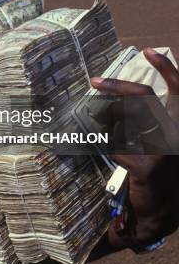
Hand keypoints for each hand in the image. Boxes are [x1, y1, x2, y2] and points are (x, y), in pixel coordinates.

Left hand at [91, 48, 178, 249]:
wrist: (160, 212)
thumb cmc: (157, 173)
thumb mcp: (156, 142)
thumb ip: (142, 121)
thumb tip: (112, 101)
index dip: (167, 68)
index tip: (149, 50)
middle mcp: (176, 133)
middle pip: (143, 98)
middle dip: (116, 87)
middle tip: (94, 82)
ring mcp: (163, 149)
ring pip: (123, 121)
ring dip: (104, 120)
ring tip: (93, 122)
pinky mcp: (146, 165)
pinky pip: (115, 146)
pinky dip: (104, 146)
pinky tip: (100, 149)